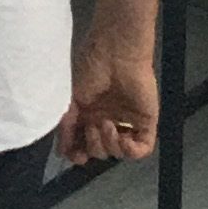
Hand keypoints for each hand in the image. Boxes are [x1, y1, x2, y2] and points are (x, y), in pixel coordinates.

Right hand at [56, 36, 159, 165]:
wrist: (114, 53)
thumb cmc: (90, 69)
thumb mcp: (70, 100)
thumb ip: (66, 127)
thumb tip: (61, 152)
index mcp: (89, 115)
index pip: (83, 145)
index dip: (78, 154)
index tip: (74, 155)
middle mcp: (107, 120)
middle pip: (100, 151)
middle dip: (93, 146)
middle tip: (91, 127)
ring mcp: (128, 122)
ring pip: (119, 152)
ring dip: (110, 145)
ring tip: (106, 124)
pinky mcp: (146, 122)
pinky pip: (142, 148)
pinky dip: (131, 150)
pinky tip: (123, 138)